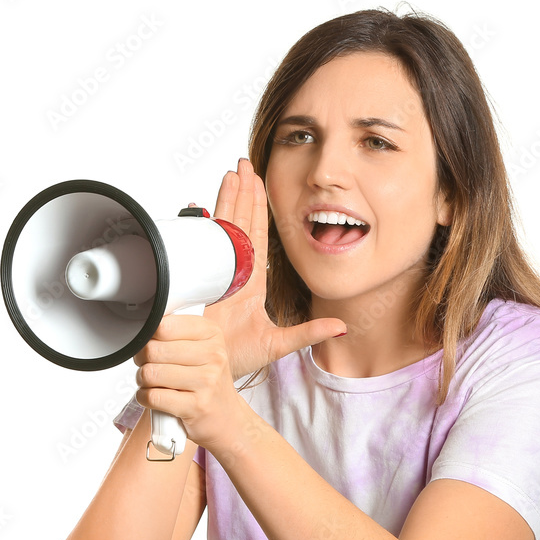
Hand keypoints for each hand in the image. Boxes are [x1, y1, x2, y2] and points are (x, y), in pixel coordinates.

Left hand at [133, 314, 251, 454]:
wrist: (225, 416)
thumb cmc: (205, 380)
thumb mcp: (200, 347)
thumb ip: (174, 333)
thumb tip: (142, 327)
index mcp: (211, 333)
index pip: (164, 325)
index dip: (148, 336)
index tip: (151, 344)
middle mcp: (213, 355)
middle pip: (153, 350)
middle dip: (142, 360)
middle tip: (149, 365)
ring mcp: (207, 381)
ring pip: (150, 373)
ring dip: (143, 380)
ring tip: (152, 382)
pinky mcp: (196, 406)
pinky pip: (153, 396)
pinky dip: (144, 398)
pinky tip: (153, 397)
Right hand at [200, 158, 344, 378]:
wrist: (208, 374)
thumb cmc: (238, 358)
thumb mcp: (280, 344)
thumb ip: (310, 333)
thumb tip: (342, 326)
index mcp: (253, 280)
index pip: (259, 234)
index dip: (260, 207)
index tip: (260, 182)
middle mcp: (234, 272)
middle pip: (240, 223)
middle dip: (242, 193)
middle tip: (244, 165)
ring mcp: (215, 274)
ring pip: (223, 229)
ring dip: (226, 201)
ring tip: (230, 175)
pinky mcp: (198, 282)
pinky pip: (201, 247)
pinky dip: (203, 226)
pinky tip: (201, 209)